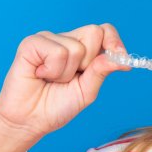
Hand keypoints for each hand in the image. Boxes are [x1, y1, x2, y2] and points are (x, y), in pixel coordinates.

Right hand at [0, 24, 128, 151]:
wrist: (29, 120)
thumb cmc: (56, 106)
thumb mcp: (87, 91)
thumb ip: (101, 71)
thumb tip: (122, 59)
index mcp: (83, 49)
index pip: (105, 31)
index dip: (115, 41)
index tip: (121, 58)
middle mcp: (66, 39)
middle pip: (94, 33)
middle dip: (89, 62)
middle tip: (72, 78)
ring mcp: (48, 39)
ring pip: (76, 47)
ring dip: (66, 73)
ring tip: (52, 80)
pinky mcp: (31, 43)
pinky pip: (56, 51)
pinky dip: (52, 70)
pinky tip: (40, 74)